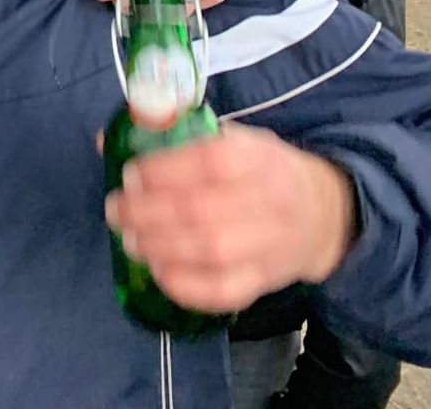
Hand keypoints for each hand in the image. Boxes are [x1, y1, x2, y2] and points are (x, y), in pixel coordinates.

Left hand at [104, 122, 357, 312]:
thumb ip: (174, 139)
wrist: (324, 214)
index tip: (130, 175)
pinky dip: (186, 286)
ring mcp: (269, 245)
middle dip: (147, 213)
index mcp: (257, 157)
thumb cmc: (261, 170)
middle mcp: (267, 201)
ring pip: (211, 252)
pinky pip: (225, 292)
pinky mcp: (265, 280)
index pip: (210, 162)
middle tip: (116, 210)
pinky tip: (159, 271)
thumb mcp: (231, 138)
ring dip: (159, 247)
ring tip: (130, 239)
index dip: (164, 170)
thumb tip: (107, 140)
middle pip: (202, 211)